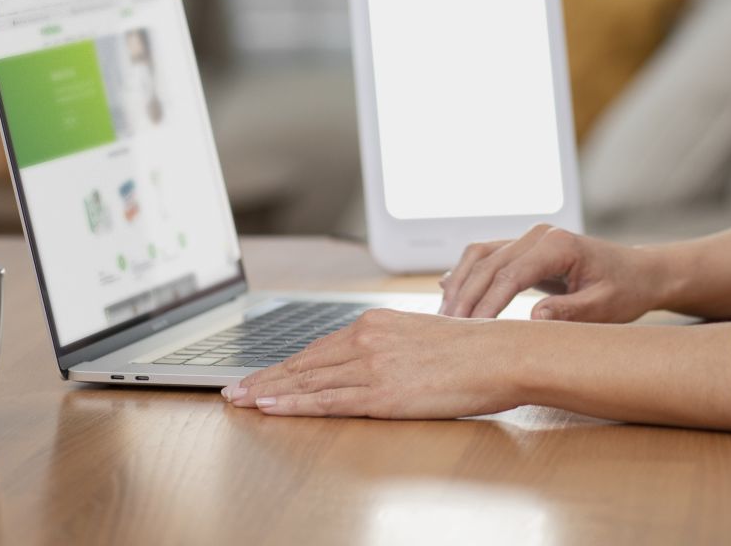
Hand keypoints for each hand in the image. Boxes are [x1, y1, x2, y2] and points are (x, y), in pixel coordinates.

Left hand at [221, 307, 516, 418]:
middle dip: (264, 378)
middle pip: (303, 363)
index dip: (283, 365)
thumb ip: (390, 347)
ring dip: (268, 392)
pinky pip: (327, 401)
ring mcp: (372, 365)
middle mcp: (367, 338)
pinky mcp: (382, 393)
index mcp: (376, 322)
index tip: (258, 374)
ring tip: (239, 401)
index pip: (317, 348)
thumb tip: (372, 363)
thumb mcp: (421, 336)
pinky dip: (293, 405)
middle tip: (231, 390)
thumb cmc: (471, 349)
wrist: (499, 354)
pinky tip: (270, 408)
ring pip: (307, 381)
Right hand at [438, 223, 665, 321]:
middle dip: (465, 297)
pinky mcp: (524, 248)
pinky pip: (487, 256)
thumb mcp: (604, 308)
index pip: (510, 275)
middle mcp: (539, 235)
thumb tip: (533, 319)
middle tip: (446, 331)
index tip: (471, 332)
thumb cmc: (624, 290)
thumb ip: (570, 312)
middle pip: (488, 263)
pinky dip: (466, 274)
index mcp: (558, 245)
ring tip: (443, 319)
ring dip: (460, 284)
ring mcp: (529, 238)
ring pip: (481, 255)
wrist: (637, 272)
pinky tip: (448, 294)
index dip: (487, 303)